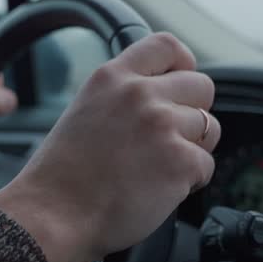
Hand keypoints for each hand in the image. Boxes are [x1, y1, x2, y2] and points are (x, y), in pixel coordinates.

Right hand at [0, 33, 219, 261]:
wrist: (52, 216)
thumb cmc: (60, 178)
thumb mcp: (85, 112)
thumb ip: (122, 98)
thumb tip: (162, 99)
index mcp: (112, 78)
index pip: (166, 45)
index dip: (183, 65)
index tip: (180, 84)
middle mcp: (139, 94)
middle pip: (201, 86)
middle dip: (193, 114)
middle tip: (169, 140)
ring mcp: (162, 125)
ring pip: (210, 128)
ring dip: (193, 150)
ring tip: (157, 169)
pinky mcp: (180, 161)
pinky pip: (206, 166)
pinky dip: (189, 183)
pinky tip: (156, 191)